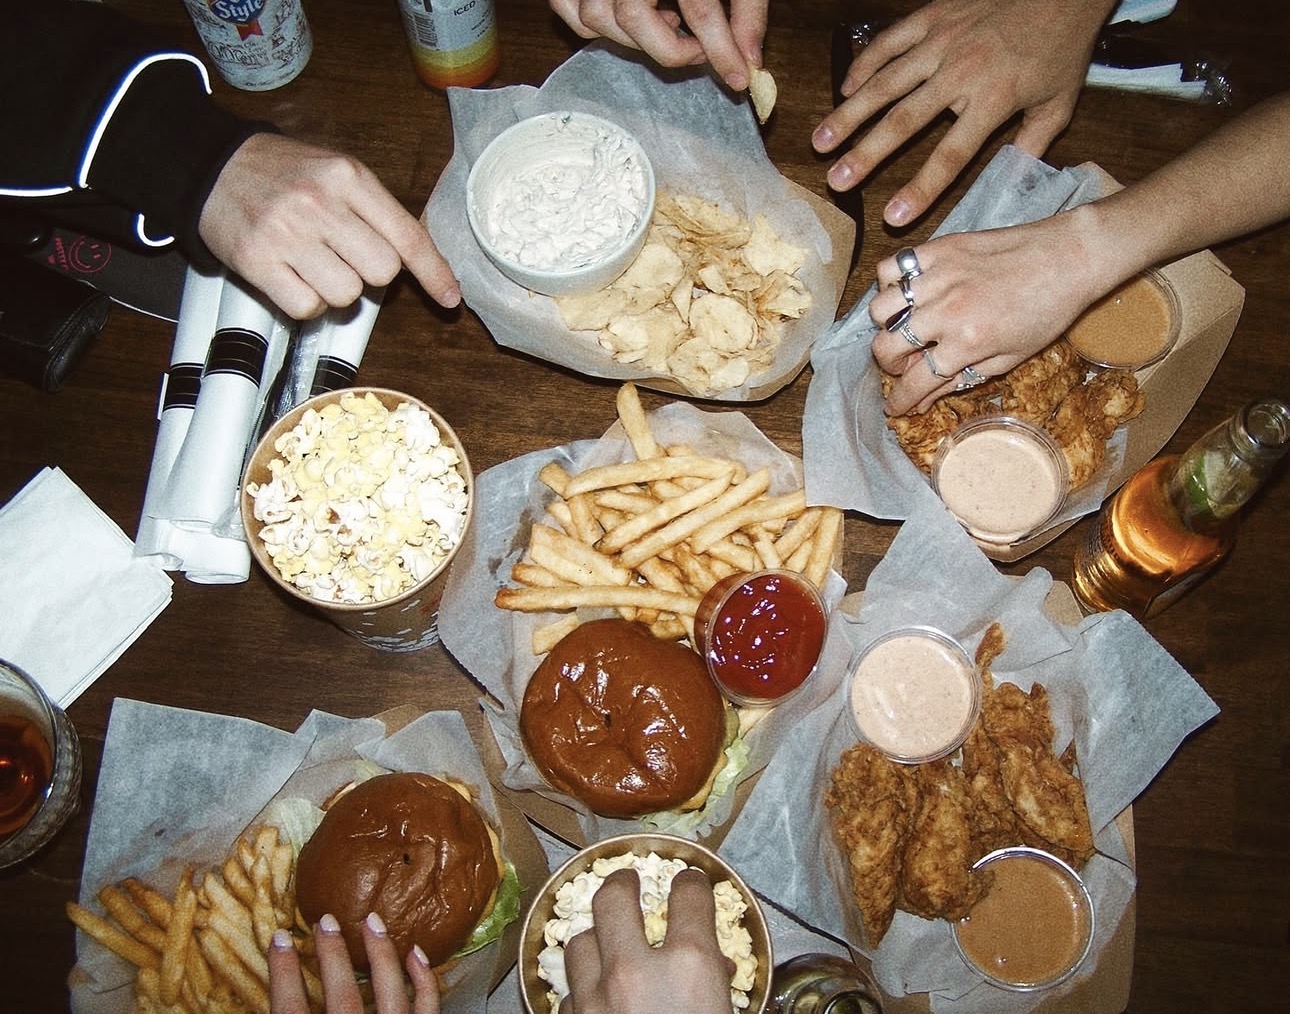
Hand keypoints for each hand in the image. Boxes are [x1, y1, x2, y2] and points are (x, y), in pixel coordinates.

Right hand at [199, 133, 461, 319]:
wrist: (213, 166)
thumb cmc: (285, 174)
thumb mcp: (337, 173)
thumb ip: (376, 211)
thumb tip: (418, 262)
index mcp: (348, 177)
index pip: (406, 236)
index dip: (433, 273)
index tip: (450, 298)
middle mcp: (321, 204)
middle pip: (382, 273)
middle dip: (370, 274)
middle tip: (343, 255)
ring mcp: (288, 234)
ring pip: (347, 295)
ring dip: (336, 290)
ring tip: (312, 262)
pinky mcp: (258, 262)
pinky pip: (308, 308)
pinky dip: (306, 302)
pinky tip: (291, 276)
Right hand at [269, 912, 439, 1013]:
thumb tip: (270, 999)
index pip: (290, 1009)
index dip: (281, 972)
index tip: (279, 938)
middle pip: (342, 995)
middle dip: (332, 955)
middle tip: (326, 920)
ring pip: (388, 994)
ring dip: (380, 954)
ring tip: (371, 920)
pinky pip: (427, 1008)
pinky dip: (424, 979)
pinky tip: (416, 953)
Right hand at [548, 0, 767, 90]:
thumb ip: (746, 8)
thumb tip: (750, 59)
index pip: (699, 9)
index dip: (721, 50)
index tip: (738, 77)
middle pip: (633, 17)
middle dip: (669, 47)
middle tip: (698, 49)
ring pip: (596, 18)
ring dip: (633, 38)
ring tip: (667, 23)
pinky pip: (569, 9)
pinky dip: (594, 24)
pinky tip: (631, 19)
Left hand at [564, 868, 732, 1013]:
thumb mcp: (725, 1011)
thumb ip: (716, 981)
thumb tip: (716, 968)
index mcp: (690, 968)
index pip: (690, 897)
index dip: (693, 885)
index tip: (691, 884)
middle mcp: (635, 974)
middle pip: (614, 899)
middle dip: (621, 884)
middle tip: (627, 881)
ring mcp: (594, 1000)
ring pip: (579, 943)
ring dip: (596, 939)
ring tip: (607, 942)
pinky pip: (569, 994)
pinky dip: (584, 989)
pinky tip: (596, 996)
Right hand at [813, 0, 1113, 225]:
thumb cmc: (1062, 47)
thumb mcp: (1058, 104)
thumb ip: (1032, 145)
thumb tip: (1013, 184)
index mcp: (994, 100)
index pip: (951, 155)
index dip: (920, 189)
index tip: (892, 217)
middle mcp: (962, 72)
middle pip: (904, 122)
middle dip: (866, 154)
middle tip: (836, 180)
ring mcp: (942, 42)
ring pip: (886, 82)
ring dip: (850, 113)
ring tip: (821, 140)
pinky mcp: (932, 16)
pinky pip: (889, 42)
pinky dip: (864, 65)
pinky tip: (845, 88)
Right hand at [868, 206, 1110, 414]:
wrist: (1069, 256)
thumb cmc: (1046, 312)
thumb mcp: (1009, 357)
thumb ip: (961, 378)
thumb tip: (923, 400)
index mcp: (968, 342)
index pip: (915, 381)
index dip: (899, 401)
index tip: (893, 408)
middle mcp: (946, 310)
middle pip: (886, 347)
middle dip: (890, 366)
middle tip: (907, 363)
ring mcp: (938, 277)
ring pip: (880, 309)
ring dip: (887, 326)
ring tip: (906, 326)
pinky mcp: (938, 249)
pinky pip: (891, 268)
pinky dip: (891, 284)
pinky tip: (910, 293)